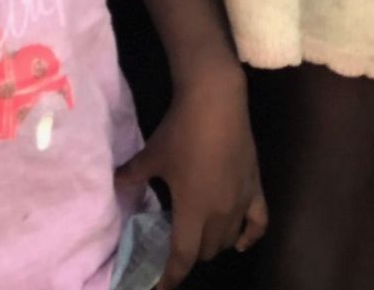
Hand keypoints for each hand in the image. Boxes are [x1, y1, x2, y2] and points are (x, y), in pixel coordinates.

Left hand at [115, 67, 263, 281]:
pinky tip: (241, 243)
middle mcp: (219, 215)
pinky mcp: (255, 188)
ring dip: (212, 245)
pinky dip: (250, 237)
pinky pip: (259, 223)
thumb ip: (132, 175)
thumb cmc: (180, 131)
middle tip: (173, 247)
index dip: (171, 277)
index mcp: (192, 211)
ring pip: (228, 240)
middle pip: (205, 251)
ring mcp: (241, 202)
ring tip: (196, 237)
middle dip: (188, 255)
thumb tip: (114, 184)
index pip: (182, 258)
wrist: (216, 102)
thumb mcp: (152, 155)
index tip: (160, 286)